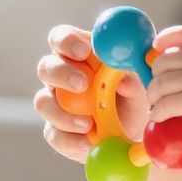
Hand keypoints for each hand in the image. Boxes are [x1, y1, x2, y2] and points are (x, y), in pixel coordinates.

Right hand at [32, 24, 147, 161]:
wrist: (131, 136)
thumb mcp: (139, 88)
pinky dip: (71, 139)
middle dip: (62, 73)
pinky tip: (88, 142)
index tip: (84, 51)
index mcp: (79, 56)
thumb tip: (123, 81)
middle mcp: (61, 77)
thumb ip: (132, 80)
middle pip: (46, 67)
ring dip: (62, 112)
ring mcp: (54, 104)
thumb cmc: (132, 100)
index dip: (67, 41)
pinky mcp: (55, 131)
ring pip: (43, 102)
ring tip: (88, 123)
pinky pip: (54, 134)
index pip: (61, 38)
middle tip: (83, 84)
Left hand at [143, 26, 181, 135]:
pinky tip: (159, 117)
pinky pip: (164, 104)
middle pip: (162, 61)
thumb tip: (167, 66)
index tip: (156, 47)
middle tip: (158, 91)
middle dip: (155, 77)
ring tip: (157, 105)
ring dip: (153, 97)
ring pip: (159, 84)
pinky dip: (157, 112)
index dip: (165, 38)